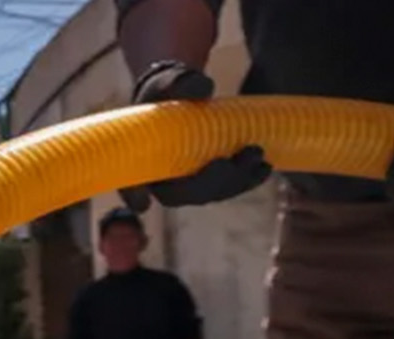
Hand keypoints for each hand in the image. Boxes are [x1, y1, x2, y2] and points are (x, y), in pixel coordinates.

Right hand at [120, 61, 271, 213]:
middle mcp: (159, 178)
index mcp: (139, 157)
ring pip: (208, 194)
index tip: (143, 202)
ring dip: (235, 183)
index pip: (130, 182)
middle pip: (181, 194)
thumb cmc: (166, 91)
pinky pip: (224, 188)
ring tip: (260, 162)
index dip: (134, 194)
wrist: (180, 96)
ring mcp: (185, 184)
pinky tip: (263, 169)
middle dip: (213, 182)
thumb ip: (181, 82)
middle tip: (239, 159)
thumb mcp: (170, 81)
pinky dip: (245, 181)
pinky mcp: (207, 181)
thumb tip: (205, 89)